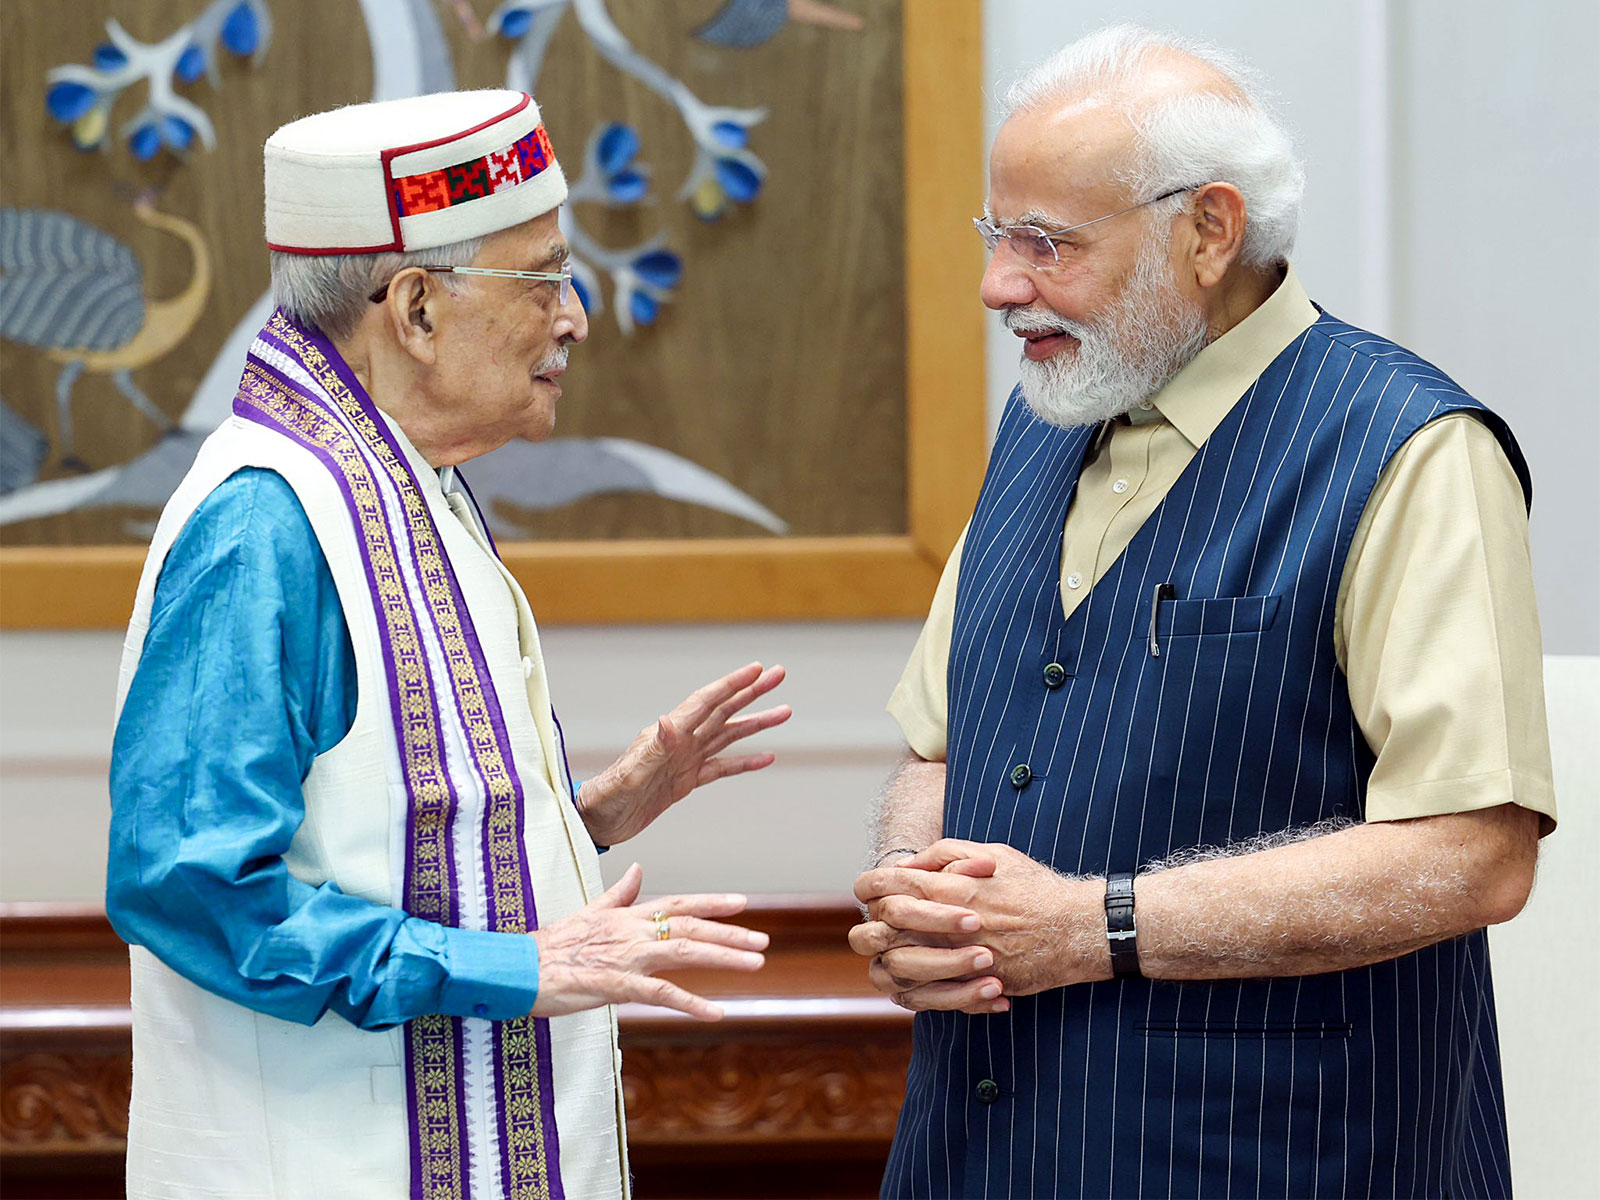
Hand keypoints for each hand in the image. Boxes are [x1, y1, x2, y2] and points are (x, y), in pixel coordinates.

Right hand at [531, 862, 767, 1020]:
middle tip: (763, 940)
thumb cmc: (552, 945)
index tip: (742, 903)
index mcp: (627, 916)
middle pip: (690, 926)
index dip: (711, 903)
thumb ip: (619, 894)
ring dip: (723, 957)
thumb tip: (637, 869)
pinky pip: (660, 994)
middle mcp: (632, 931)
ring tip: (755, 963)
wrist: (519, 969)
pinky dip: (690, 1002)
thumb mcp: (589, 912)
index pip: (678, 904)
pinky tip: (716, 1011)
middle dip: (730, 932)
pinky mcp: (616, 985)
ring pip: (684, 952)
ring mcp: (626, 957)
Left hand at [577, 662, 790, 846]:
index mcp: (668, 734)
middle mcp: (680, 741)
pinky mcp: (685, 781)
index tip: (757, 669)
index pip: (706, 702)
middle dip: (752, 692)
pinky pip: (722, 768)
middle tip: (779, 674)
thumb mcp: (630, 774)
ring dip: (756, 722)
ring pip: (728, 735)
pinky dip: (745, 762)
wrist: (595, 822)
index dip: (732, 684)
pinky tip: (765, 757)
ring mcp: (685, 760)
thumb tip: (669, 720)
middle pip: (723, 710)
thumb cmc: (606, 797)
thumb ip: (653, 748)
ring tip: (783, 711)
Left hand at [851, 839, 1105, 1012]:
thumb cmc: (1034, 887)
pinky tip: (933, 980)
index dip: (870, 888)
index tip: (875, 892)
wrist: (1075, 929)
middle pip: (878, 927)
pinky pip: (926, 997)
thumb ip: (945, 854)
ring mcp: (953, 958)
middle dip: (876, 925)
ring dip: (895, 960)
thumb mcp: (991, 852)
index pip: (881, 885)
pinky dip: (922, 989)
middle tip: (887, 925)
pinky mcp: (968, 987)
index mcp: (944, 887)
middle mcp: (942, 923)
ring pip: (895, 966)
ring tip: (910, 953)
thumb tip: (908, 865)